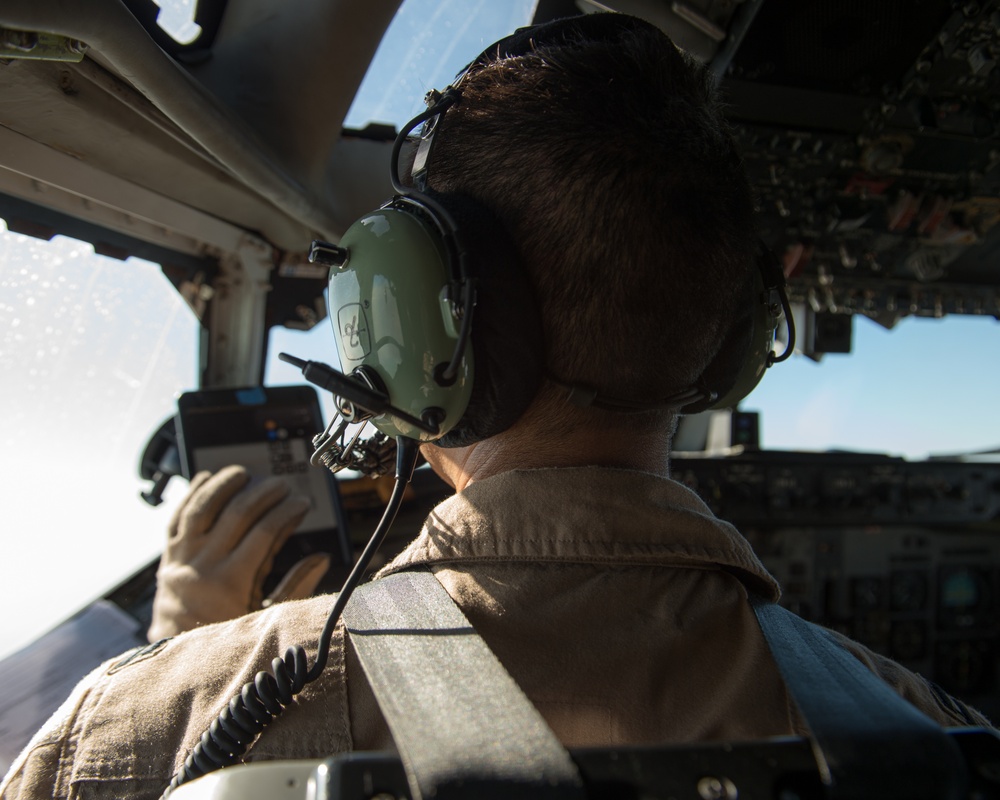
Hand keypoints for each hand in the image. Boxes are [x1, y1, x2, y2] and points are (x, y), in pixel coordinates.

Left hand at [147, 465, 330, 640]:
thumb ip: (294, 587)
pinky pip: (177, 516)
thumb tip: (320, 560)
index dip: (286, 512)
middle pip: (236, 514)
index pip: (264, 533)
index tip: (301, 503)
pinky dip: (192, 494)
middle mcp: (202, 566)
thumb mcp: (264, 617)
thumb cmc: (224, 636)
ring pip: (202, 508)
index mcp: (230, 583)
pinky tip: (206, 479)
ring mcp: (181, 557)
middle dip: (263, 494)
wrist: (176, 650)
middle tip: (281, 485)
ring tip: (244, 473)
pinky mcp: (168, 554)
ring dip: (224, 486)